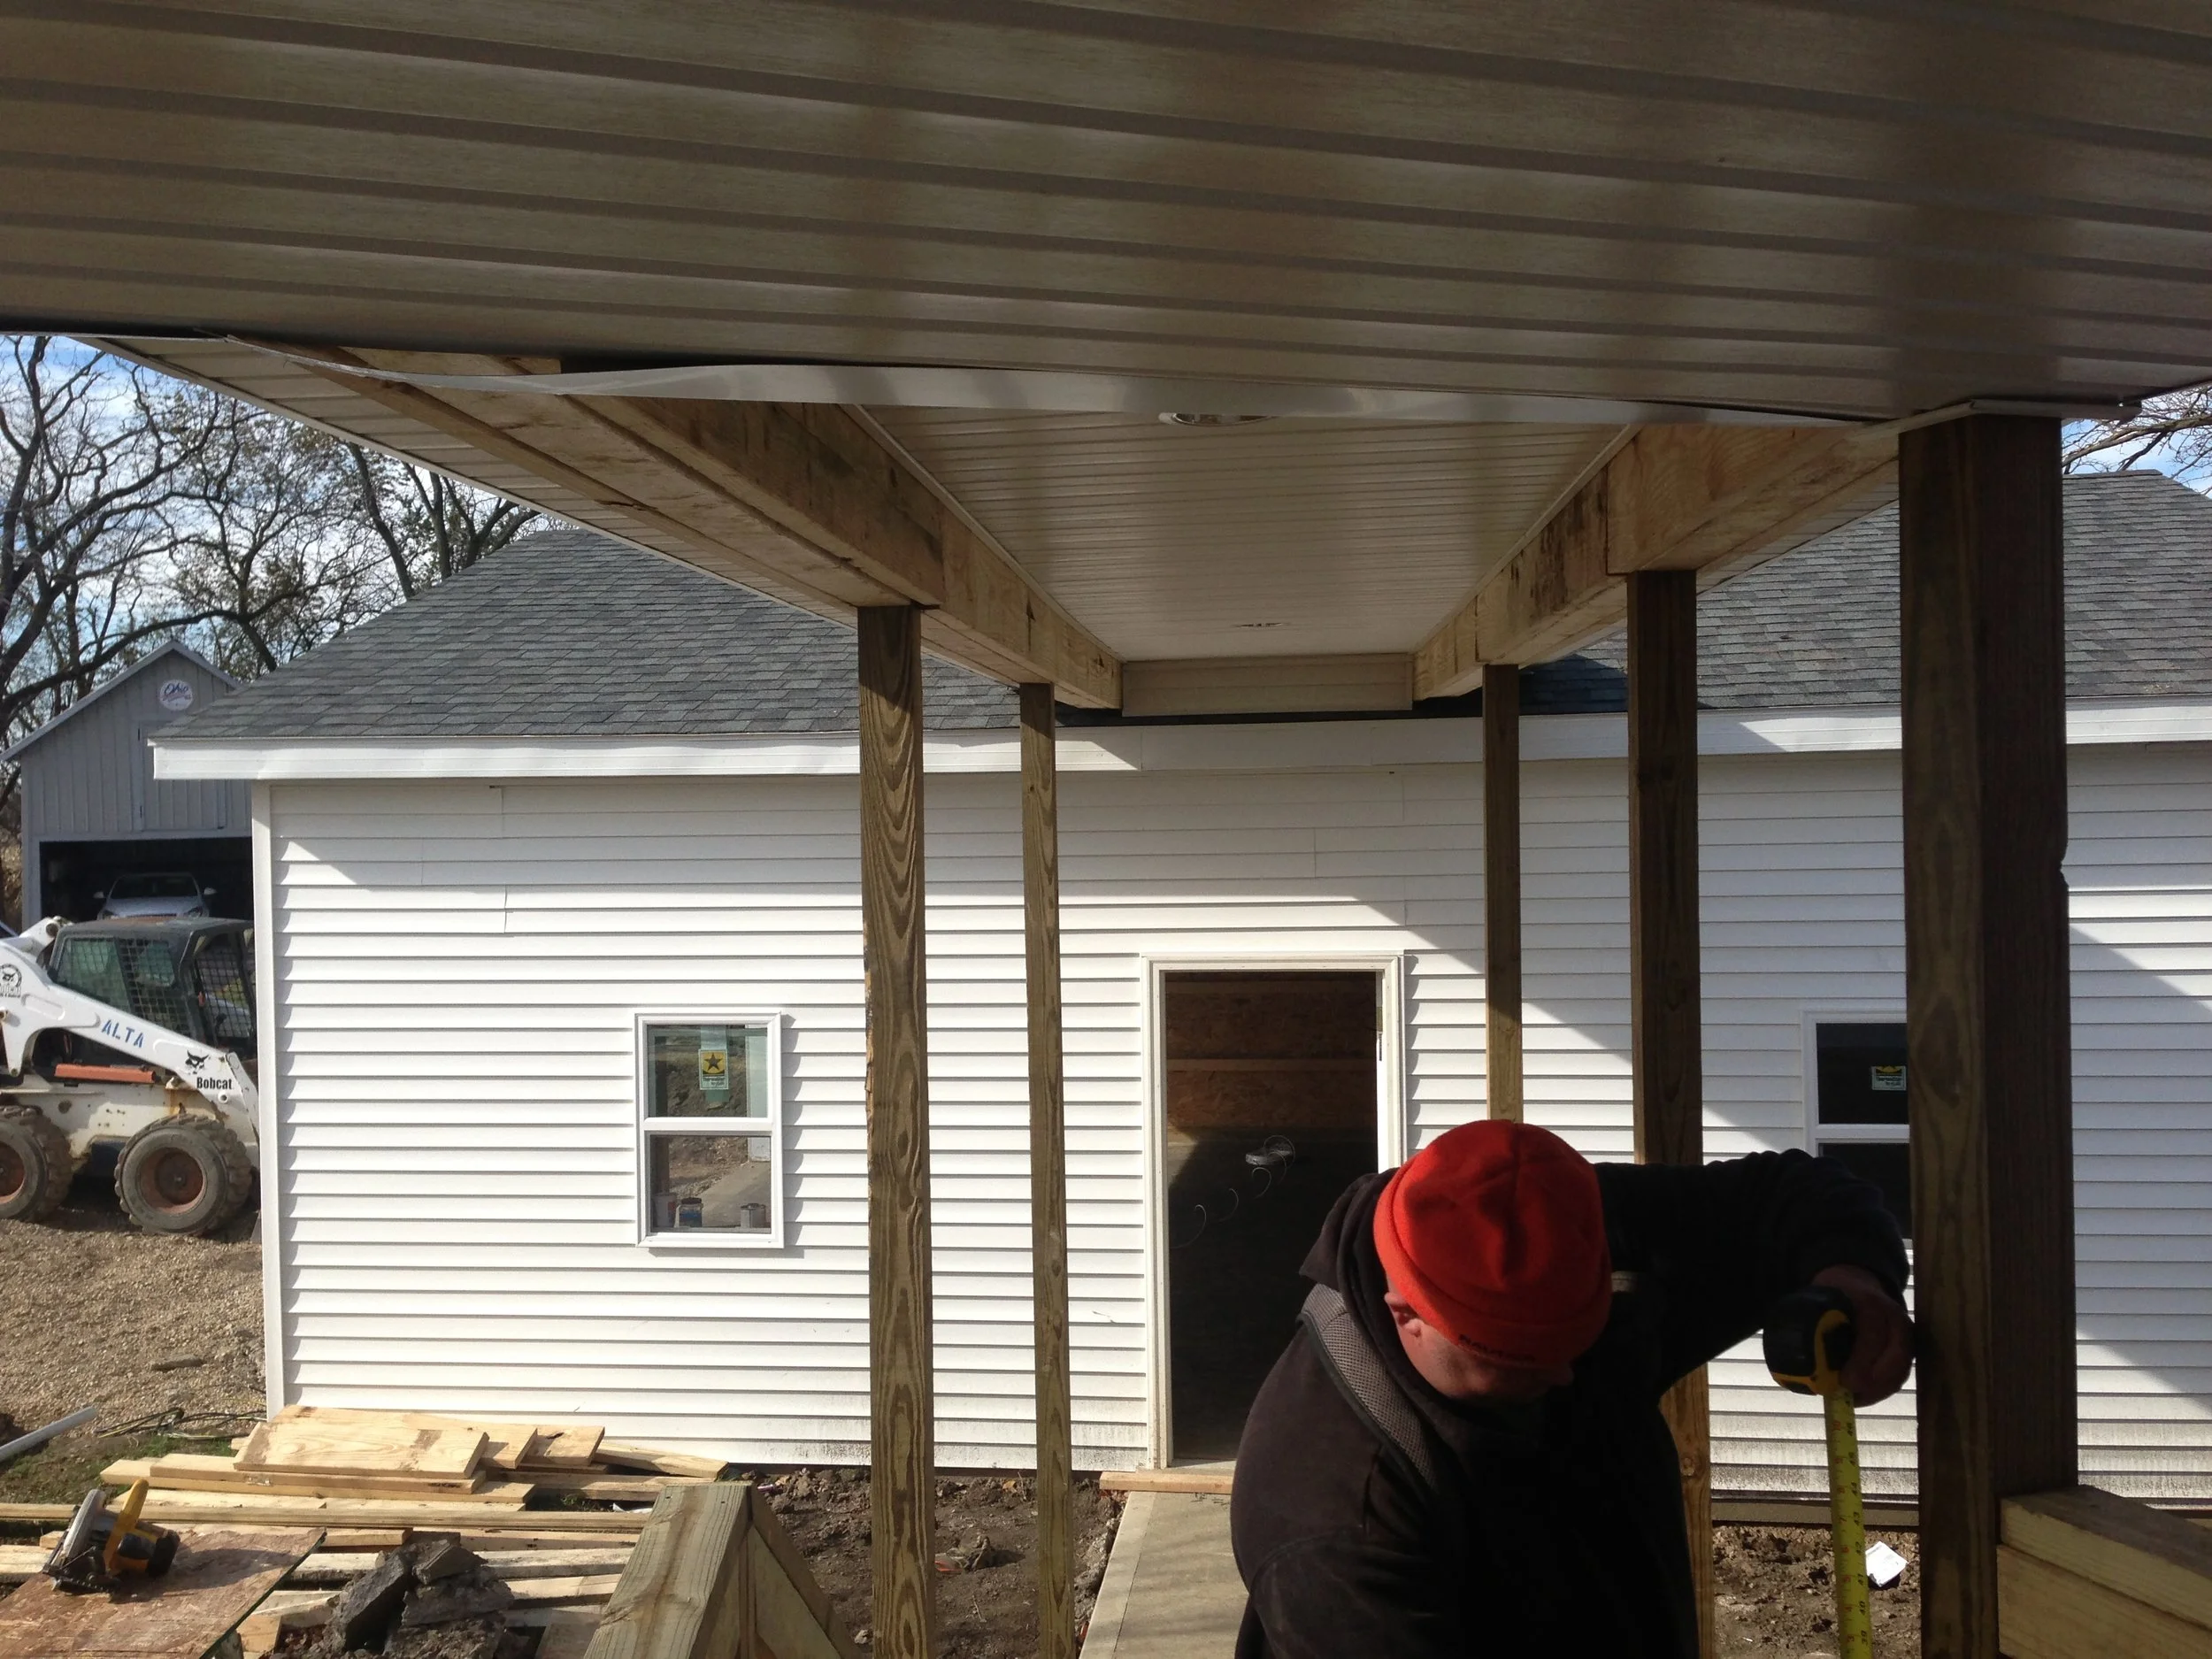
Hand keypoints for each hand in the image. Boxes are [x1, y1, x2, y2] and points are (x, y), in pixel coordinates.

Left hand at [1811, 1265, 1913, 1404]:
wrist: (1857, 1283)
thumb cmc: (1833, 1296)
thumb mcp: (1818, 1299)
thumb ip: (1807, 1324)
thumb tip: (1794, 1366)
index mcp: (1869, 1302)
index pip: (1873, 1335)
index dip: (1862, 1362)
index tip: (1845, 1382)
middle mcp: (1894, 1317)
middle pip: (1897, 1356)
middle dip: (1875, 1381)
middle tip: (1851, 1393)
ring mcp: (1904, 1333)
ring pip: (1901, 1368)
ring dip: (1879, 1389)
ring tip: (1854, 1399)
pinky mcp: (1907, 1348)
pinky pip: (1900, 1373)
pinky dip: (1883, 1389)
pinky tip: (1863, 1395)